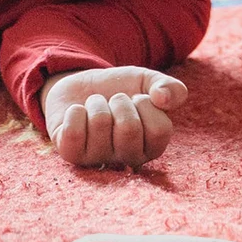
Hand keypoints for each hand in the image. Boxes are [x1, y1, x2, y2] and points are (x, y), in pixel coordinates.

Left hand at [41, 67, 185, 167]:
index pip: (160, 131)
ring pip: (100, 123)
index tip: (137, 99)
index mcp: (149, 147)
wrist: (81, 85)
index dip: (147, 105)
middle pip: (129, 129)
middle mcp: (125, 160)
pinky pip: (74, 132)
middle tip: (114, 101)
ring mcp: (97, 160)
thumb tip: (164, 99)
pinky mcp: (71, 155)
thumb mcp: (147, 82)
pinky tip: (78, 115)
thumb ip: (170, 88)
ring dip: (96, 103)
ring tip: (96, 107)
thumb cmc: (118, 88)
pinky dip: (75, 112)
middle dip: (120, 101)